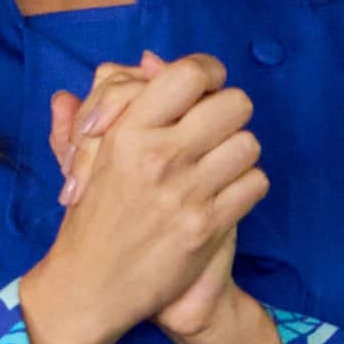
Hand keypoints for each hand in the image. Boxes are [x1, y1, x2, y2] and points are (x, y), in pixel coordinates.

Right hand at [19, 51, 265, 343]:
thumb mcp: (88, 151)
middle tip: (213, 129)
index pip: (191, 73)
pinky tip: (222, 195)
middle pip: (235, 103)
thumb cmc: (90, 213)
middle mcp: (159, 156)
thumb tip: (149, 59)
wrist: (92, 284)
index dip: (208, 74)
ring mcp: (187, 192)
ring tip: (217, 165)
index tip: (205, 88)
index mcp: (127, 130)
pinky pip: (255, 184)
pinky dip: (244, 187)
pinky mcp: (208, 226)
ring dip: (238, 153)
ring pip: (249, 144)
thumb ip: (112, 99)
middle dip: (228, 113)